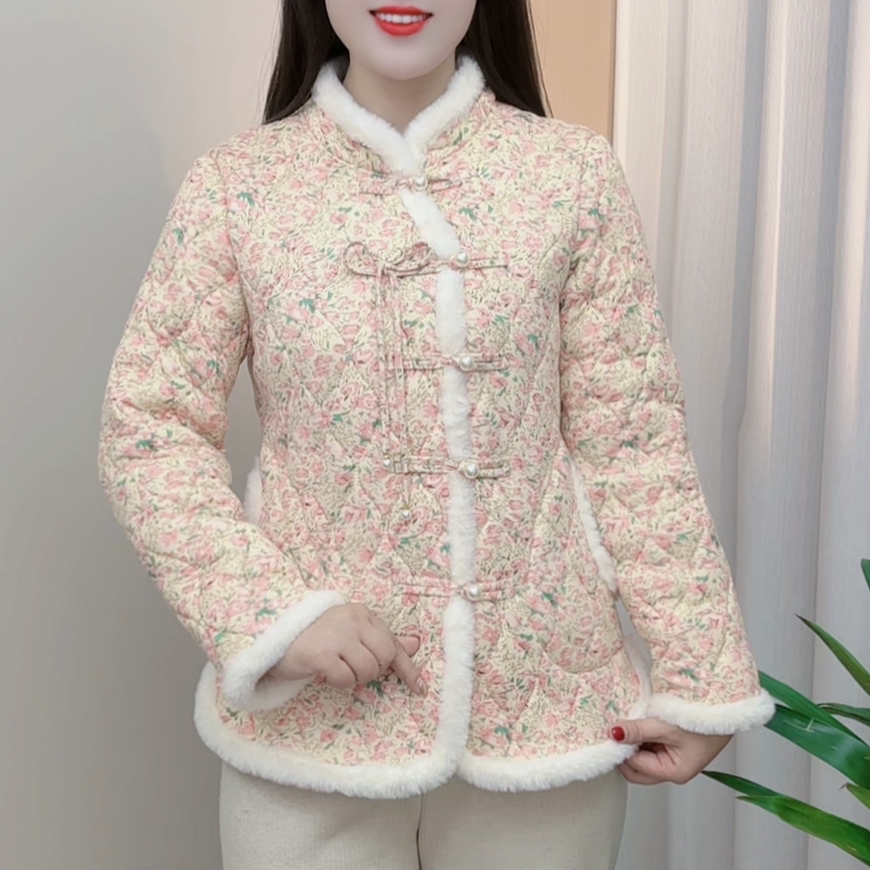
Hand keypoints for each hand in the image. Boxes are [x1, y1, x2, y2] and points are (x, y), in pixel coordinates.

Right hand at [266, 604, 427, 695]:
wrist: (272, 636)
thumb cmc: (314, 636)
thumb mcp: (350, 634)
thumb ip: (380, 639)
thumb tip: (414, 645)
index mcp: (361, 613)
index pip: (392, 641)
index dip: (407, 667)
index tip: (420, 687)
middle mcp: (351, 619)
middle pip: (383, 657)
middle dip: (374, 671)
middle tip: (354, 669)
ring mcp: (336, 635)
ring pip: (367, 670)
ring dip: (354, 678)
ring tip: (337, 669)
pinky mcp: (321, 653)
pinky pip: (345, 679)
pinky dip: (338, 683)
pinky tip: (325, 673)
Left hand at [612, 718, 730, 784]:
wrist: (725, 709)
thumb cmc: (704, 720)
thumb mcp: (665, 725)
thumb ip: (638, 730)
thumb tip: (614, 734)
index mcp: (673, 772)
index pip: (634, 768)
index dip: (621, 750)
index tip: (611, 731)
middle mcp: (672, 770)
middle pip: (636, 768)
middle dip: (625, 749)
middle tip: (618, 727)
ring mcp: (673, 758)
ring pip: (642, 756)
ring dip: (634, 740)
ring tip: (633, 720)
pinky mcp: (673, 746)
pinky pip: (651, 745)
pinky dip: (643, 735)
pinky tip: (642, 720)